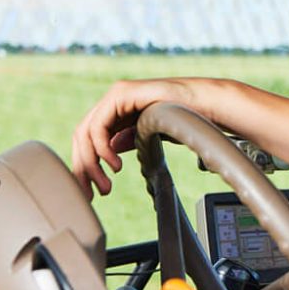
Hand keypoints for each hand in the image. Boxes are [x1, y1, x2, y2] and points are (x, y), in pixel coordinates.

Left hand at [69, 77, 190, 195]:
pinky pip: (99, 125)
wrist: (206, 105)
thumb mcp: (150, 134)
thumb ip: (130, 139)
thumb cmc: (188, 118)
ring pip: (86, 133)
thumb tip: (112, 149)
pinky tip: (115, 165)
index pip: (89, 140)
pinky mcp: (121, 94)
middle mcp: (113, 101)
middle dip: (83, 169)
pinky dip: (102, 149)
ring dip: (92, 164)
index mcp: (118, 110)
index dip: (86, 166)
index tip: (90, 191)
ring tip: (106, 185)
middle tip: (92, 194)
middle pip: (82, 137)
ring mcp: (115, 95)